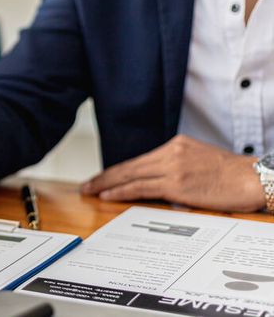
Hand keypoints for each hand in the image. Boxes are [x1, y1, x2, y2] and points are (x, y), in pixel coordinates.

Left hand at [81, 135, 265, 212]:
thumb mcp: (199, 161)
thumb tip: (158, 181)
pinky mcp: (176, 184)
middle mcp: (171, 152)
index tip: (101, 177)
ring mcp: (172, 167)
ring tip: (90, 191)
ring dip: (106, 184)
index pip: (138, 160)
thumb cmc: (232, 175)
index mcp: (175, 145)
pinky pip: (141, 188)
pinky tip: (108, 196)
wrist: (254, 178)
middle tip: (86, 185)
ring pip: (130, 176)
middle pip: (129, 166)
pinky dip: (121, 192)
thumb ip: (176, 166)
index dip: (117, 170)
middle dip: (104, 176)